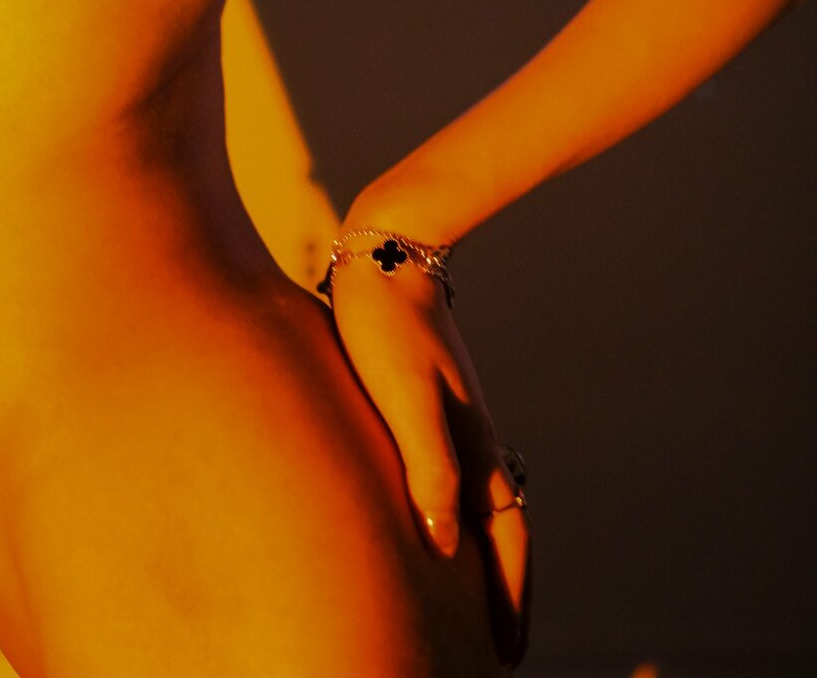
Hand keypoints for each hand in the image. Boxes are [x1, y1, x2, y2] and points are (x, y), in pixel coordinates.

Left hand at [325, 253, 531, 665]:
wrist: (388, 259)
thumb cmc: (387, 329)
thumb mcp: (405, 399)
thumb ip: (428, 467)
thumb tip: (443, 547)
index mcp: (475, 447)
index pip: (507, 543)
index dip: (510, 602)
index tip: (506, 655)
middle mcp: (475, 442)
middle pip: (505, 533)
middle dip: (507, 593)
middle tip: (500, 647)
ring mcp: (458, 424)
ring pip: (483, 509)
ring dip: (486, 561)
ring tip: (473, 602)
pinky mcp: (433, 408)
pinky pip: (459, 481)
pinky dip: (461, 520)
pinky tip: (437, 526)